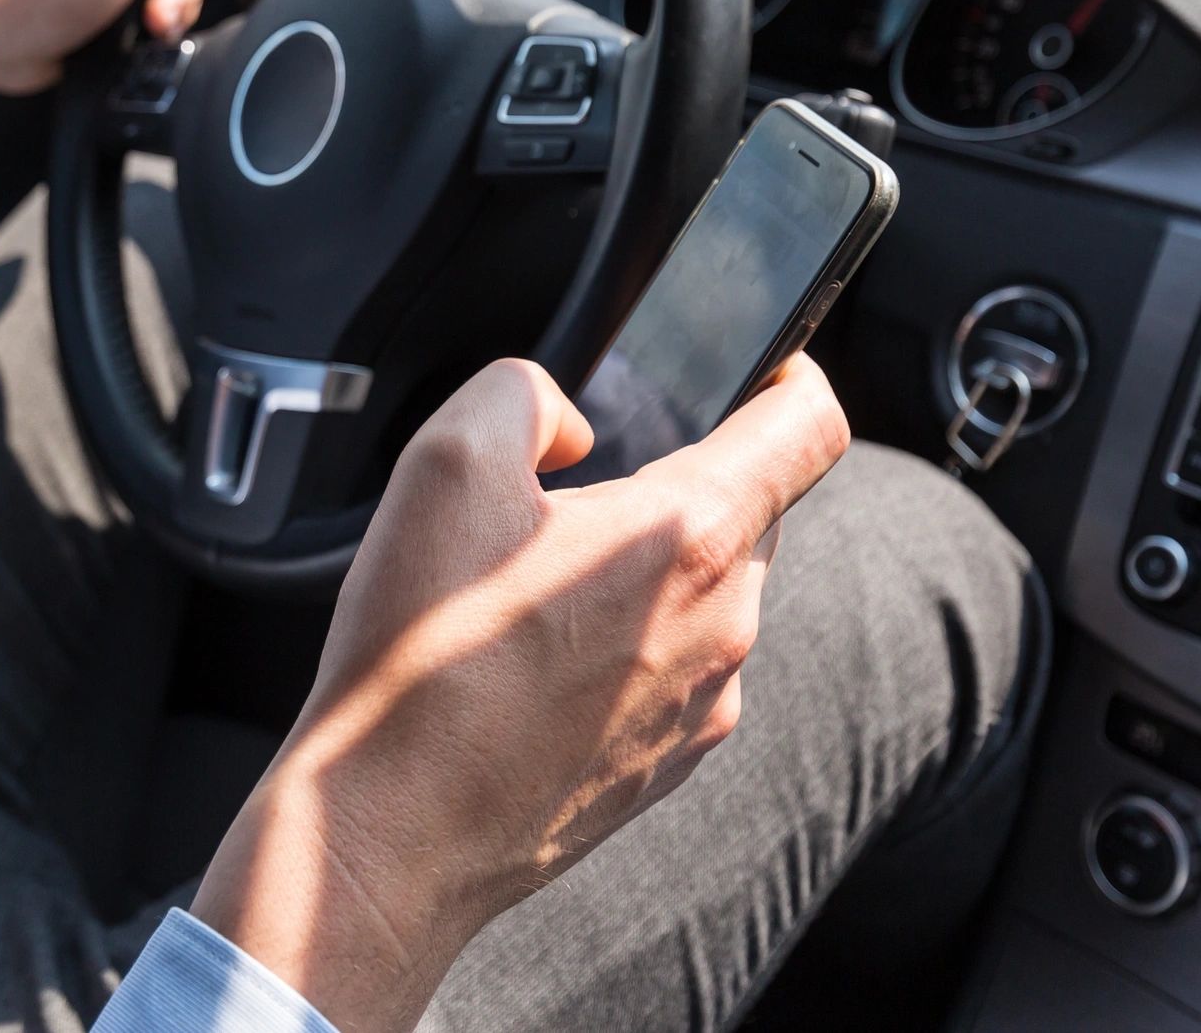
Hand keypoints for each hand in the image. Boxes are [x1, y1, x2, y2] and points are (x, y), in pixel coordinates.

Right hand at [192, 355, 850, 1032]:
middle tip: (574, 500)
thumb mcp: (447, 460)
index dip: (792, 376)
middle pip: (751, 510)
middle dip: (680, 484)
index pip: (811, 429)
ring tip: (533, 596)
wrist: (389, 831)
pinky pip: (675, 669)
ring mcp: (706, 703)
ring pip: (707, 594)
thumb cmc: (420, 655)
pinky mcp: (671, 762)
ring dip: (646, 573)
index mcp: (691, 535)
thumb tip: (573, 426)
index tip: (759, 370)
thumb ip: (525, 393)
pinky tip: (534, 666)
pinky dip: (625, 648)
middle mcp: (726, 624)